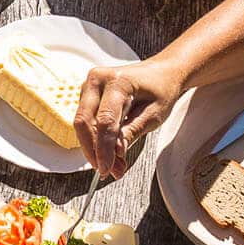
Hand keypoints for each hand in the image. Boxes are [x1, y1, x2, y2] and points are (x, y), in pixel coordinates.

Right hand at [75, 54, 183, 177]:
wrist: (161, 73)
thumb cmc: (161, 89)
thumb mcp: (154, 114)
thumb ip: (132, 132)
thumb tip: (115, 153)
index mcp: (118, 81)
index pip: (105, 120)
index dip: (104, 148)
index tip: (107, 168)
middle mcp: (98, 79)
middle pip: (84, 121)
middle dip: (94, 150)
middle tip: (108, 171)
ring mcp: (89, 85)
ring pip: (82, 123)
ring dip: (94, 147)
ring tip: (113, 165)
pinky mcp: (87, 94)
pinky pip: (85, 120)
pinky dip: (94, 139)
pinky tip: (108, 152)